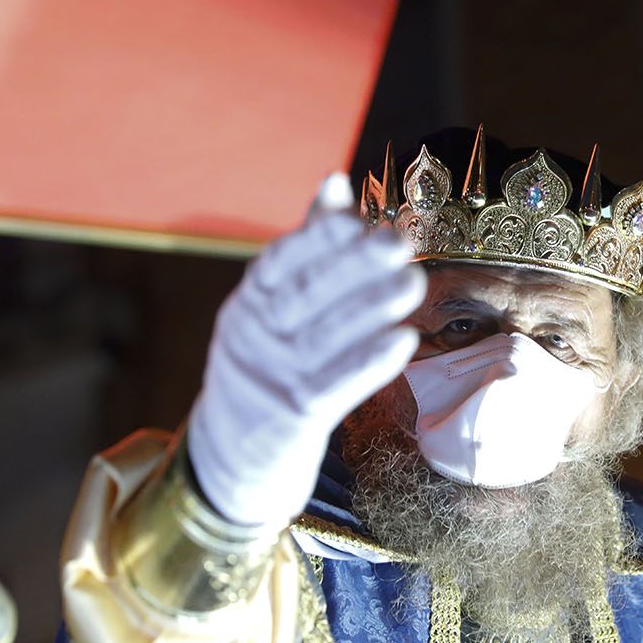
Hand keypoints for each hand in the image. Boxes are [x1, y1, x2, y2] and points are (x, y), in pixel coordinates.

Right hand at [186, 173, 425, 526]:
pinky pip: (334, 388)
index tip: (357, 218)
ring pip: (323, 339)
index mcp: (248, 304)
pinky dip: (367, 364)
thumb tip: (336, 181)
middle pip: (302, 296)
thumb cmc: (271, 366)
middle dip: (352, 267)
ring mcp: (269, 379)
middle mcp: (251, 337)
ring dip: (370, 309)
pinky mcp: (292, 421)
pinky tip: (403, 343)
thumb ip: (310, 249)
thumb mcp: (277, 309)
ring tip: (413, 282)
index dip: (317, 238)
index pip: (278, 262)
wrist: (230, 460)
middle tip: (398, 242)